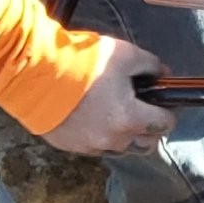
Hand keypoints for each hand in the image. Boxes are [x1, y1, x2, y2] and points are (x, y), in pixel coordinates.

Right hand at [33, 39, 175, 155]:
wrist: (35, 74)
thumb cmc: (82, 63)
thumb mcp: (125, 55)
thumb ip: (151, 66)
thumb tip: (163, 74)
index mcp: (131, 118)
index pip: (165, 124)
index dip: (168, 111)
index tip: (163, 102)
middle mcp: (114, 139)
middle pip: (146, 143)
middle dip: (150, 128)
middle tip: (144, 109)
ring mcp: (90, 146)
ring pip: (120, 148)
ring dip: (125, 134)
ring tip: (117, 113)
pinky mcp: (70, 146)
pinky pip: (95, 146)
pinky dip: (100, 135)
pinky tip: (94, 117)